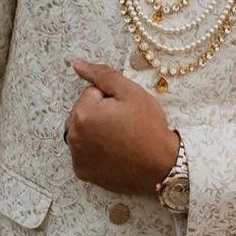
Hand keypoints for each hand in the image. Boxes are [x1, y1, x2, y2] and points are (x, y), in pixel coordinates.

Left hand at [66, 59, 179, 193]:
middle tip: (125, 124)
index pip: (91, 92)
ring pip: (83, 131)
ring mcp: (77, 156)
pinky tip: (114, 153)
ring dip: (96, 131)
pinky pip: (85, 152)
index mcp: (82, 114)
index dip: (111, 98)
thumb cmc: (149, 128)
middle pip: (84, 112)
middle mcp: (73, 136)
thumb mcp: (131, 92)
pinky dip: (96, 150)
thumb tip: (76, 64)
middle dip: (100, 113)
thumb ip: (102, 75)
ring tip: (121, 138)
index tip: (126, 111)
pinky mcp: (83, 171)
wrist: (162, 166)